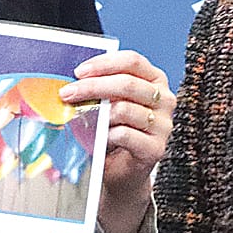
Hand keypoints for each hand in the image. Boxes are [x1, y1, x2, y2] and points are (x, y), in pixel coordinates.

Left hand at [60, 50, 173, 232]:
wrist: (123, 171)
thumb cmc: (114, 131)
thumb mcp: (109, 103)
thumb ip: (101, 88)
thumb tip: (74, 79)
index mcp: (155, 80)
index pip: (133, 61)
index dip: (104, 63)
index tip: (79, 71)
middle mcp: (164, 100)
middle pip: (127, 83)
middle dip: (92, 87)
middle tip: (68, 93)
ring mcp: (163, 124)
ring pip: (125, 109)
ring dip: (97, 113)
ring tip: (81, 118)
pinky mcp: (156, 148)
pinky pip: (126, 134)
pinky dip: (107, 135)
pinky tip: (99, 137)